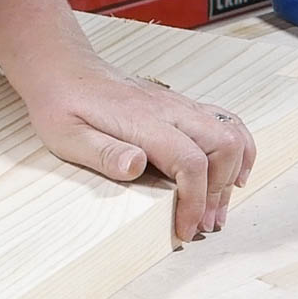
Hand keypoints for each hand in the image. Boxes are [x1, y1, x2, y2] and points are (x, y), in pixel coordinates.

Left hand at [19, 46, 256, 241]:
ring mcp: (176, 104)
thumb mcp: (67, 136)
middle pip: (222, 146)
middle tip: (204, 223)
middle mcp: (168, 109)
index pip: (189, 162)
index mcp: (142, 120)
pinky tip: (230, 172)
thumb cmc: (61, 104)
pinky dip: (236, 148)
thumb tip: (136, 166)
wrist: (62, 69)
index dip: (195, 201)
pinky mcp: (178, 105)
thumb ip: (104, 153)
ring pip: (230, 132)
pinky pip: (223, 122)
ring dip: (232, 172)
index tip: (187, 228)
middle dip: (219, 191)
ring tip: (218, 206)